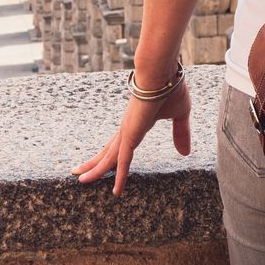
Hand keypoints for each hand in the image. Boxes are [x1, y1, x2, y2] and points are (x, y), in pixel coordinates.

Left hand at [74, 80, 192, 194]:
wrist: (162, 73)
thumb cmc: (170, 87)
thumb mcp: (179, 115)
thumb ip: (180, 133)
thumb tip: (185, 152)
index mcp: (137, 123)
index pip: (120, 143)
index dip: (112, 153)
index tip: (103, 161)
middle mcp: (128, 128)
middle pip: (107, 151)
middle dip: (94, 162)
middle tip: (79, 173)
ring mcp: (127, 132)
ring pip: (109, 158)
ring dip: (95, 171)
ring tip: (80, 180)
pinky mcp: (131, 135)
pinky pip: (124, 161)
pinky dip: (120, 177)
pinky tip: (116, 191)